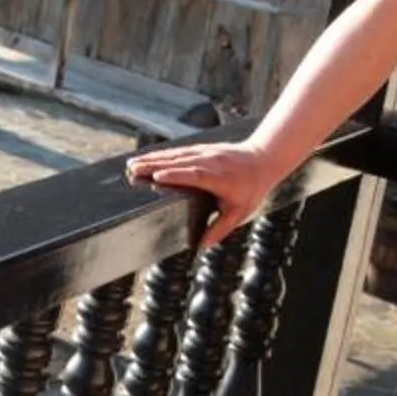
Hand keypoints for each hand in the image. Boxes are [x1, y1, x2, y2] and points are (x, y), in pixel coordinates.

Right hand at [125, 138, 286, 250]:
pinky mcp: (202, 149)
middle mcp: (210, 162)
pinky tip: (148, 157)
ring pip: (176, 155)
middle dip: (154, 165)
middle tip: (132, 169)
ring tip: (132, 163)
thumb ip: (221, 228)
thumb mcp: (240, 212)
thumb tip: (202, 246)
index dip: (175, 176)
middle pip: (179, 162)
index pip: (195, 175)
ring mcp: (206, 153)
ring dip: (153, 158)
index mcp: (220, 178)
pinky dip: (162, 154)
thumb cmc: (252, 188)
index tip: (156, 177)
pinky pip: (180, 151)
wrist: (264, 158)